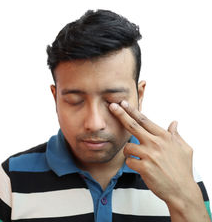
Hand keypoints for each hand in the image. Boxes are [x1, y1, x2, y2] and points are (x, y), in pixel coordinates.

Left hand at [109, 101, 209, 220]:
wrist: (182, 191)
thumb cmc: (183, 170)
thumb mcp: (184, 149)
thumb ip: (176, 135)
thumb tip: (174, 123)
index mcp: (165, 138)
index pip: (145, 121)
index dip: (133, 111)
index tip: (123, 103)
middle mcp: (156, 144)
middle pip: (133, 126)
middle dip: (121, 114)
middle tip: (112, 106)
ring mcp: (149, 155)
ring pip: (128, 147)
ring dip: (129, 152)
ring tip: (139, 158)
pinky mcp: (144, 167)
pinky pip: (129, 161)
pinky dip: (132, 164)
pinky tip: (141, 168)